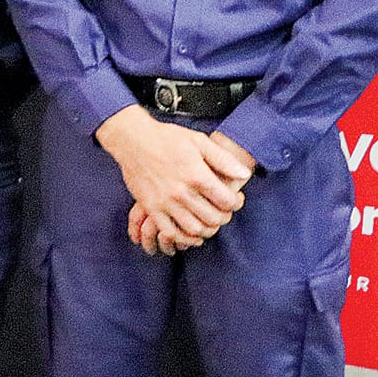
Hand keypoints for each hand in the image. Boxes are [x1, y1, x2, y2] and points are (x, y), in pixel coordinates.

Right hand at [95, 105, 251, 248]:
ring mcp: (165, 202)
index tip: (234, 199)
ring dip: (206, 230)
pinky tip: (190, 233)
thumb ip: (223, 159)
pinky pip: (170, 232)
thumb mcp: (199, 141)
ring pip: (194, 229)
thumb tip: (244, 174)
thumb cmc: (166, 138)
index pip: (227, 201)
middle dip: (224, 217)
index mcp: (196, 175)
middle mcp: (181, 192)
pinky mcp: (151, 207)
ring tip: (208, 222)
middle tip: (223, 211)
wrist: (132, 140)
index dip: (236, 202)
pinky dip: (183, 238)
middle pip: (213, 218)